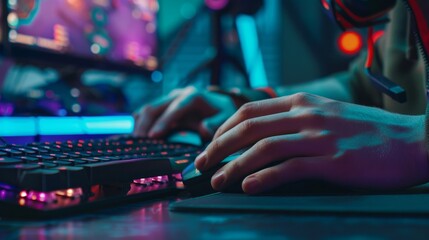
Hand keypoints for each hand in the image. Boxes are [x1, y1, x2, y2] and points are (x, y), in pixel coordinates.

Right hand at [133, 86, 236, 139]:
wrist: (220, 104)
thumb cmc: (222, 112)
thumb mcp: (225, 117)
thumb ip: (215, 124)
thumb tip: (203, 129)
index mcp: (193, 96)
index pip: (174, 109)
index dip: (162, 122)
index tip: (153, 136)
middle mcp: (179, 94)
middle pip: (156, 106)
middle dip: (145, 124)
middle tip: (139, 142)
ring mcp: (170, 98)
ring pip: (149, 107)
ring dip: (140, 123)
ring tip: (135, 140)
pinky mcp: (165, 104)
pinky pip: (149, 110)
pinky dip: (141, 120)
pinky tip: (137, 134)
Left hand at [195, 93, 428, 193]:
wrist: (414, 141)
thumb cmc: (368, 132)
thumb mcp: (327, 114)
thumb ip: (295, 119)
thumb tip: (262, 134)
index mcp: (302, 102)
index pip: (249, 111)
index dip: (223, 129)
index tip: (210, 145)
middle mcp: (306, 115)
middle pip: (247, 127)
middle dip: (217, 146)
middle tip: (201, 164)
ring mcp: (319, 137)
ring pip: (263, 147)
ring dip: (234, 165)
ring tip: (218, 181)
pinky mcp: (333, 161)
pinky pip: (290, 168)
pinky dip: (265, 178)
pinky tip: (249, 187)